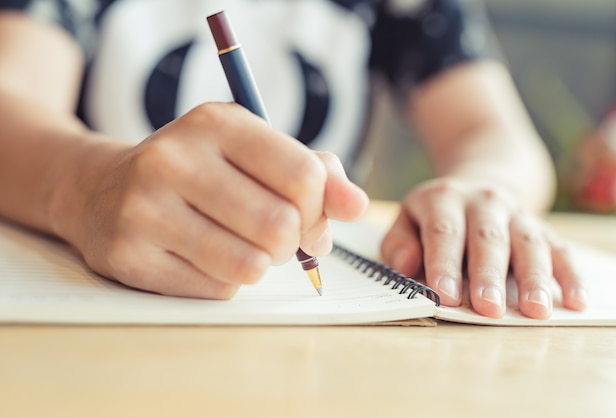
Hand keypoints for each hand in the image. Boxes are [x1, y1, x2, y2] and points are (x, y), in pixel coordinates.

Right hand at [56, 103, 367, 298]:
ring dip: (260, 264)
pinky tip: (203, 256)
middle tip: (275, 235)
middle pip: (281, 226)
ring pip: (251, 265)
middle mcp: (175, 158)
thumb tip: (357, 205)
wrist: (102, 189)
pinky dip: (226, 280)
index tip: (310, 214)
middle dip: (291, 242)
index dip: (322, 207)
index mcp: (217, 123)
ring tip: (241, 244)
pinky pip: (216, 289)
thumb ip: (316, 171)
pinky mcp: (129, 255)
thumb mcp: (253, 151)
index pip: (304, 175)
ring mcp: (146, 208)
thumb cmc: (198, 171)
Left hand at [380, 177, 587, 318]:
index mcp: (444, 199)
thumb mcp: (408, 219)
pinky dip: (569, 275)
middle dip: (488, 276)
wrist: (480, 185)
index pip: (443, 232)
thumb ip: (399, 243)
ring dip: (533, 277)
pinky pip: (560, 249)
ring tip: (536, 310)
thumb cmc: (436, 216)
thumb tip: (406, 266)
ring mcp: (516, 213)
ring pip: (528, 243)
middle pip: (487, 239)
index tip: (445, 296)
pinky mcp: (542, 227)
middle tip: (489, 308)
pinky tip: (575, 300)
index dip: (443, 264)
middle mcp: (483, 201)